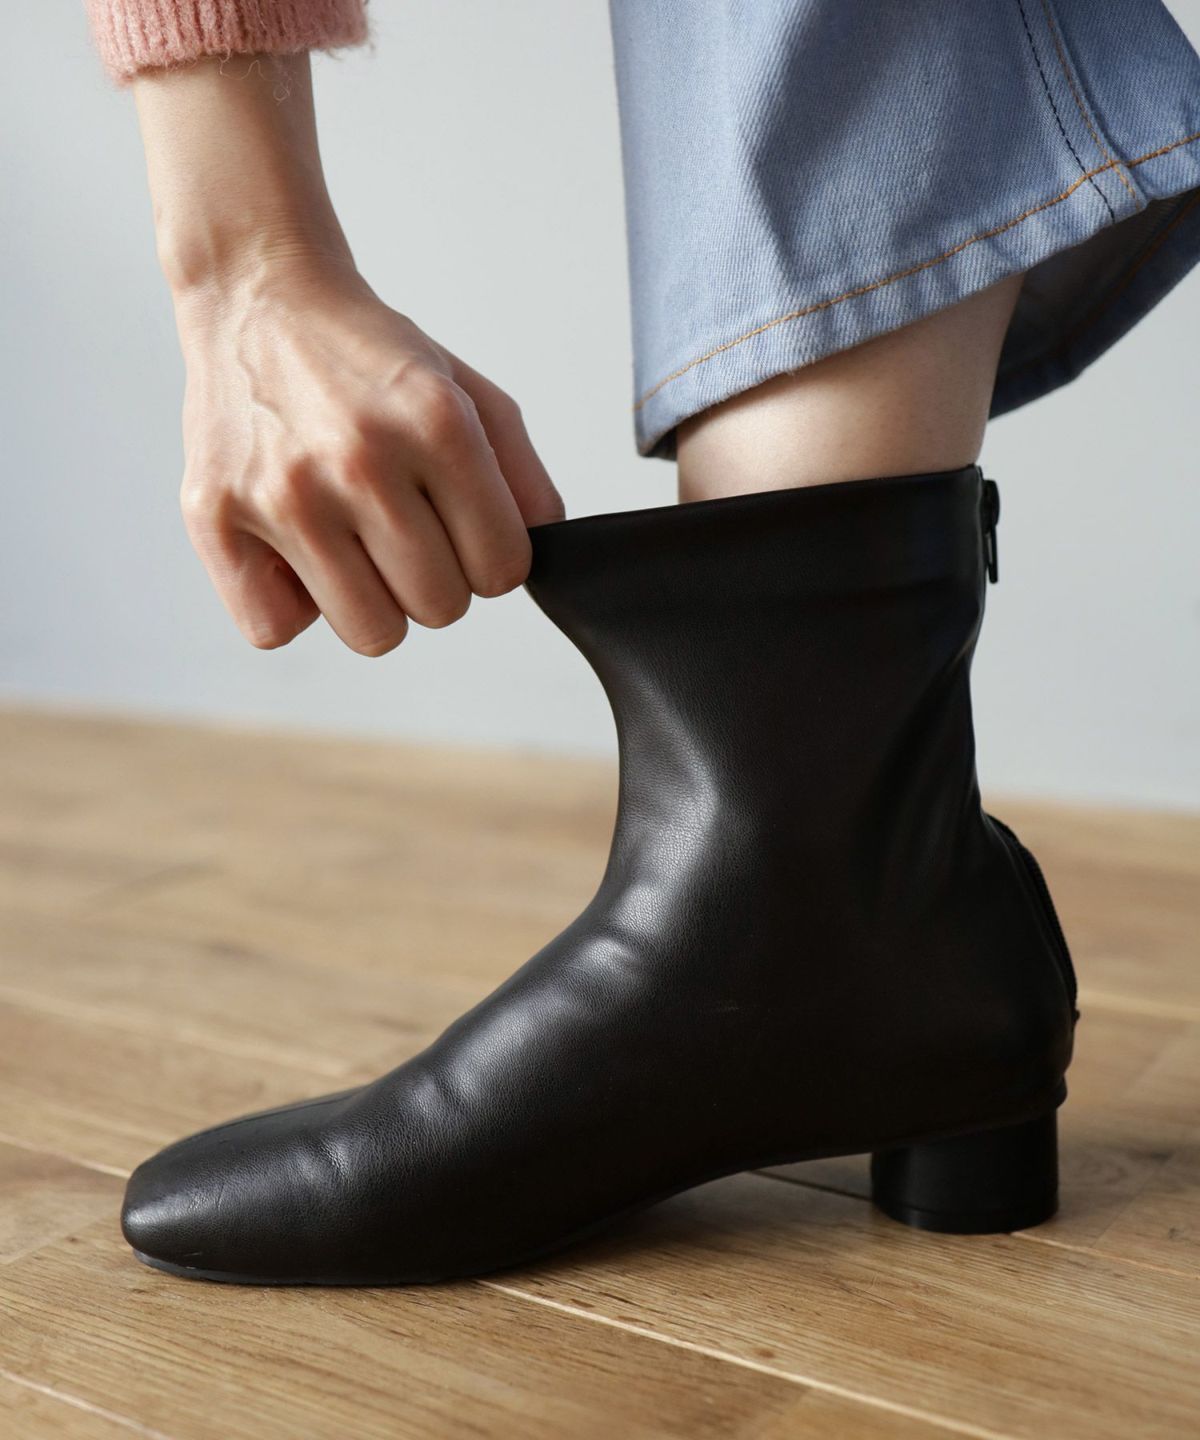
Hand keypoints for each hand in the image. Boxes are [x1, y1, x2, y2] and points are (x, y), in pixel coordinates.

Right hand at [174, 251, 563, 654]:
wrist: (259, 298)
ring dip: (371, 600)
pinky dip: (290, 607)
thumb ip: (522, 477)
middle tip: (401, 527)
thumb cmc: (365, 357)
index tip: (462, 528)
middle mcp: (360, 460)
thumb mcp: (468, 392)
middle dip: (433, 578)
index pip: (502, 570)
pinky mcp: (215, 515)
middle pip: (441, 608)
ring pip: (372, 633)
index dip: (489, 557)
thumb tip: (544, 550)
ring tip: (349, 540)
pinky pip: (275, 630)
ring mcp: (284, 493)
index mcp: (434, 423)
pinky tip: (294, 552)